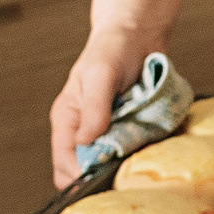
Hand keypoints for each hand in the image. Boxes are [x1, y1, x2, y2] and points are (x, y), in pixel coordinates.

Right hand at [50, 35, 147, 186]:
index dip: (82, 175)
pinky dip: (137, 156)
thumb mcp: (101, 74)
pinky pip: (127, 154)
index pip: (64, 163)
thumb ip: (94, 108)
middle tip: (125, 172)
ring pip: (106, 167)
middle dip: (101, 177)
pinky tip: (149, 151)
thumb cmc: (113, 49)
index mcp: (67, 119)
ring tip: (138, 160)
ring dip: (121, 168)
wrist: (138, 36)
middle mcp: (82, 130)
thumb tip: (86, 142)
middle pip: (83, 172)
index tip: (106, 177)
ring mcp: (105, 133)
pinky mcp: (125, 131)